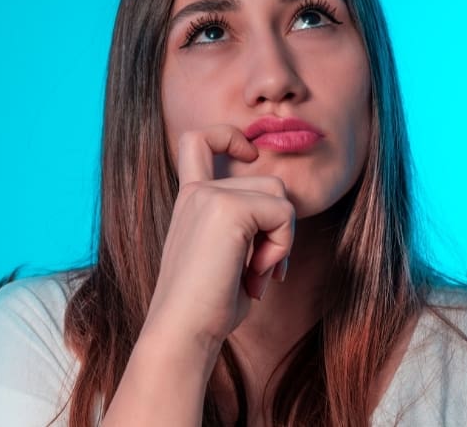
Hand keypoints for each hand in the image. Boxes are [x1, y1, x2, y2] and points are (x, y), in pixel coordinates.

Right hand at [144, 125, 294, 349]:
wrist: (182, 330)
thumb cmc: (207, 306)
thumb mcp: (226, 256)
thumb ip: (245, 228)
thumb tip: (283, 216)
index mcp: (190, 200)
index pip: (199, 140)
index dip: (228, 135)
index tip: (249, 155)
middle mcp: (197, 192)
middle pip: (267, 179)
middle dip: (279, 225)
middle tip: (262, 268)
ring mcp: (209, 196)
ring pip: (279, 195)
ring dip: (281, 239)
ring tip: (257, 273)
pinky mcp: (227, 208)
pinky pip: (282, 214)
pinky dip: (282, 248)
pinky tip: (257, 275)